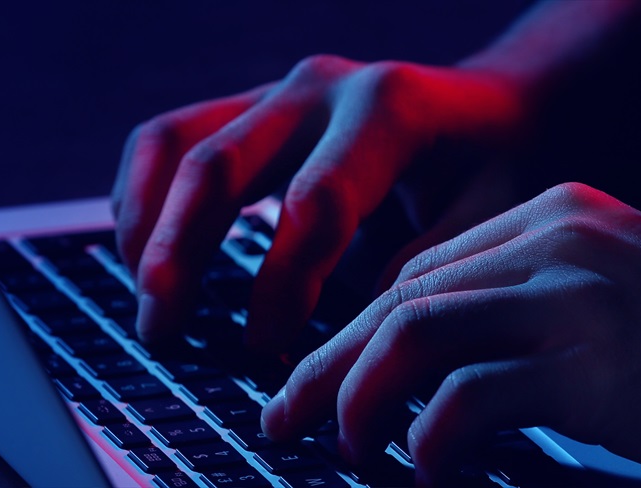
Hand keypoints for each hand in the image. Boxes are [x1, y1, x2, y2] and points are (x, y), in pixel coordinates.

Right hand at [111, 55, 529, 350]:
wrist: (496, 106)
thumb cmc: (498, 166)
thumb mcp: (493, 214)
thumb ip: (429, 266)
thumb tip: (356, 331)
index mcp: (390, 109)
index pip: (315, 204)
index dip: (283, 285)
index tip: (267, 350)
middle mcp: (324, 88)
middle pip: (221, 165)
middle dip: (182, 254)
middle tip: (166, 329)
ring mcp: (281, 90)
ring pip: (176, 142)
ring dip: (147, 226)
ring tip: (149, 301)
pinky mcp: (254, 105)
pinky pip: (170, 137)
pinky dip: (142, 195)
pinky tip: (144, 255)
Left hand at [260, 182, 640, 484]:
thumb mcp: (633, 305)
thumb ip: (550, 314)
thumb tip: (459, 372)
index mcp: (565, 217)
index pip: (429, 267)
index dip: (364, 328)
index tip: (329, 378)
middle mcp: (560, 237)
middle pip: (402, 293)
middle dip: (332, 363)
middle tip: (288, 417)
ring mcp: (575, 291)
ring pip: (410, 329)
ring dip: (356, 395)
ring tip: (334, 448)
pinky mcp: (591, 362)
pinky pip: (462, 396)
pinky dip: (425, 440)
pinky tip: (424, 472)